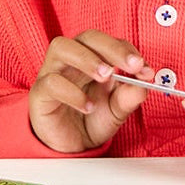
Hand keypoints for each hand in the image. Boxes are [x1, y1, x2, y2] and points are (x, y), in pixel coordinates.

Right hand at [28, 31, 149, 152]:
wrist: (71, 147)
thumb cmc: (91, 119)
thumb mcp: (117, 110)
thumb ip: (130, 96)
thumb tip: (145, 83)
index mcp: (93, 58)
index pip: (109, 42)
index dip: (128, 51)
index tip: (145, 70)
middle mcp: (72, 59)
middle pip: (87, 37)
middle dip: (111, 48)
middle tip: (131, 66)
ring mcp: (52, 72)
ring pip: (61, 47)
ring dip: (86, 58)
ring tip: (105, 76)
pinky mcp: (40, 92)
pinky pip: (51, 82)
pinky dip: (72, 92)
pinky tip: (87, 106)